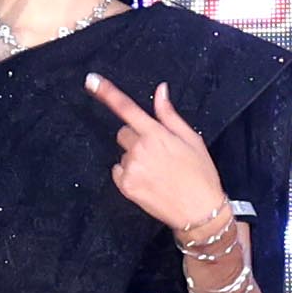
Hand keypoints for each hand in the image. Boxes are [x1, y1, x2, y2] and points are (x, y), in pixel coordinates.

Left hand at [90, 74, 228, 239]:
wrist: (200, 211)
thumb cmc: (200, 174)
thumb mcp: (191, 139)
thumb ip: (169, 114)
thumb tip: (160, 90)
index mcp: (156, 134)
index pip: (127, 108)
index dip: (107, 93)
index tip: (91, 81)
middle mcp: (139, 149)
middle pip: (124, 132)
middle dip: (137, 138)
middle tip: (159, 153)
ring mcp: (130, 169)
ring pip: (123, 154)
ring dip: (135, 158)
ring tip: (158, 172)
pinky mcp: (125, 186)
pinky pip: (118, 171)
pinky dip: (129, 175)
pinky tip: (149, 182)